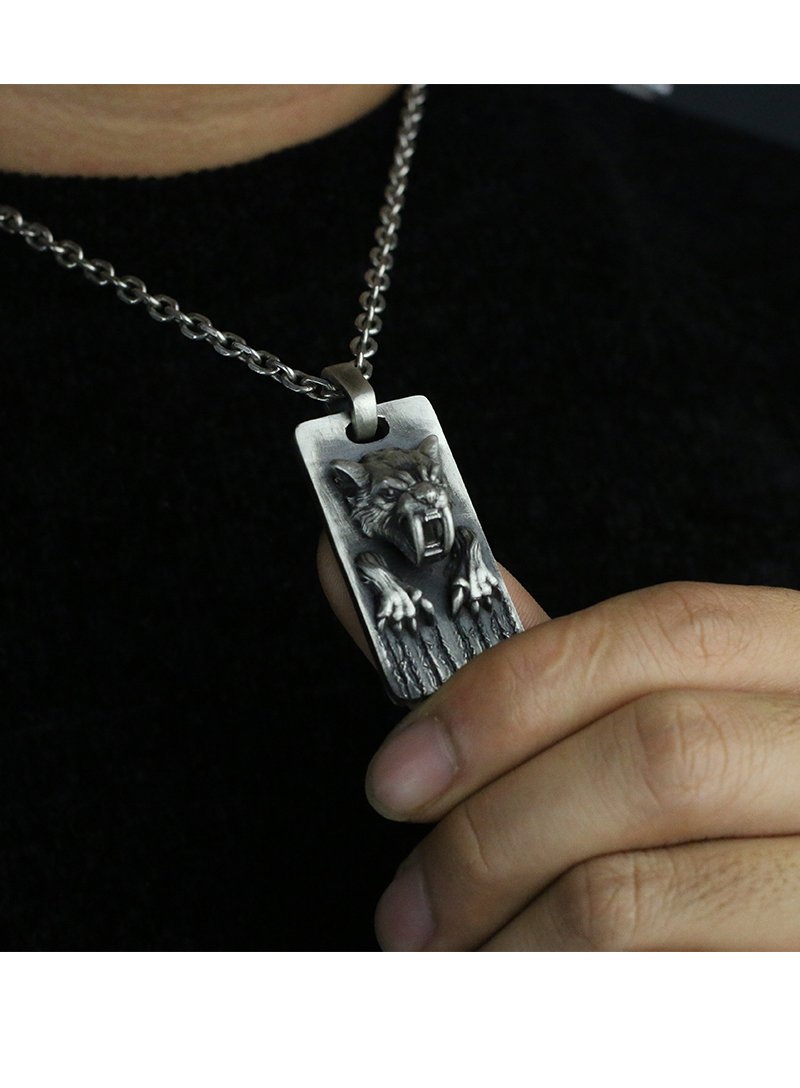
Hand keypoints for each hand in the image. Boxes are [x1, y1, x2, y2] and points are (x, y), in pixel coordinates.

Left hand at [318, 537, 799, 949]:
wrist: (788, 923)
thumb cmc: (734, 824)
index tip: (402, 770)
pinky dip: (554, 1000)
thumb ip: (573, 679)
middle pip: (653, 756)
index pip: (668, 632)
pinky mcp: (797, 987)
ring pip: (634, 894)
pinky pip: (653, 995)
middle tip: (411, 904)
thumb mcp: (677, 722)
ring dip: (508, 936)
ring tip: (459, 960)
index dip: (513, 691)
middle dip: (492, 832)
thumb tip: (432, 625)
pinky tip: (528, 997)